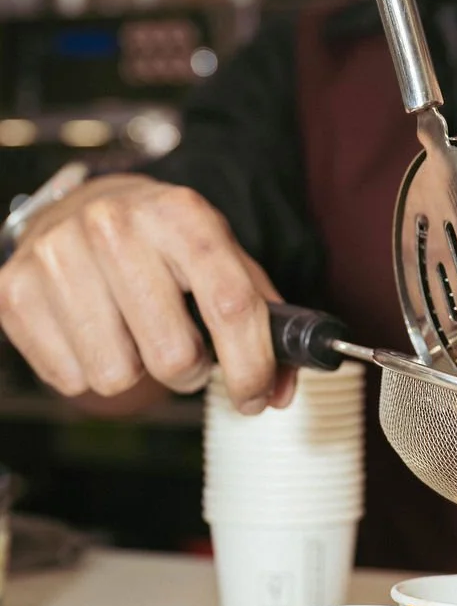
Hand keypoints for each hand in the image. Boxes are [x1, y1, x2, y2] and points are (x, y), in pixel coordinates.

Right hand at [0, 175, 294, 413]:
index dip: (251, 366)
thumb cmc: (161, 244)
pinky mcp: (14, 289)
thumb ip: (260, 321)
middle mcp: (115, 225)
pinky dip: (88, 370)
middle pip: (172, 354)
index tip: (255, 398)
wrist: (81, 207)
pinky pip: (71, 379)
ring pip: (118, 376)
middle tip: (181, 349)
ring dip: (135, 370)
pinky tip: (93, 331)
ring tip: (133, 334)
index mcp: (180, 213)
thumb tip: (281, 390)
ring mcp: (58, 254)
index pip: (229, 303)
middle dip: (188, 370)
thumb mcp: (220, 258)